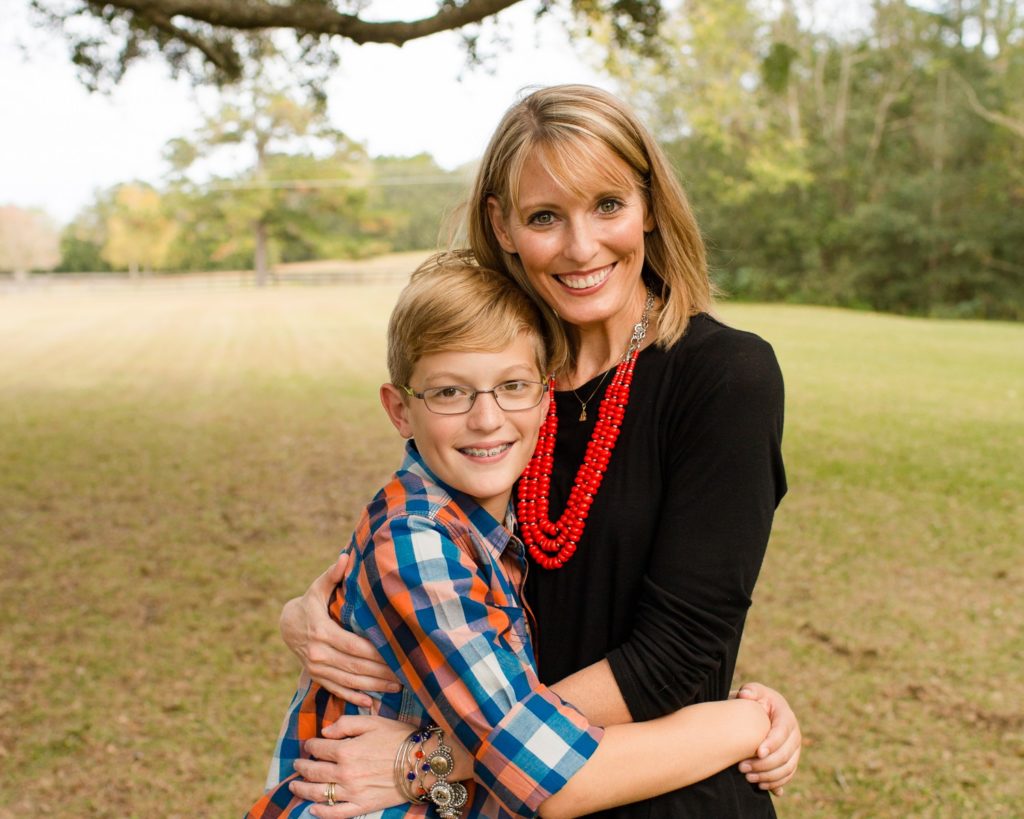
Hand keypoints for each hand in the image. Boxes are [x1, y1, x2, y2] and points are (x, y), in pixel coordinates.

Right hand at [280, 554, 399, 707]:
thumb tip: (344, 557)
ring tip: (397, 687)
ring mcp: (316, 667)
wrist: (286, 624)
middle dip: (380, 672)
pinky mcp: (316, 676)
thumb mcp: (317, 588)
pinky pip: (336, 689)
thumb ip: (332, 575)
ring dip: (373, 686)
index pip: (353, 646)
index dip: (375, 653)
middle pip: (354, 666)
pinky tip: (372, 702)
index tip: (396, 655)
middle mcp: (318, 653)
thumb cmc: (309, 602)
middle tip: (405, 674)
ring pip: (348, 680)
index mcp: (322, 631)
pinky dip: (353, 696)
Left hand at [287, 715, 411, 817]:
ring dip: (302, 789)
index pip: (318, 748)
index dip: (311, 745)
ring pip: (319, 793)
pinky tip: (312, 809)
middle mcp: (344, 773)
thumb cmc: (399, 737)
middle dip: (302, 767)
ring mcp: (352, 792)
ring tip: (294, 786)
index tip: (310, 744)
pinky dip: (321, 812)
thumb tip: (324, 732)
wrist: (422, 761)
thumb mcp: (372, 722)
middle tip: (297, 764)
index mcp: (346, 750)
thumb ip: (345, 724)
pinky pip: (336, 813)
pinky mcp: (362, 806)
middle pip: (314, 772)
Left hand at [735, 682, 800, 795]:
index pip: (782, 733)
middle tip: (742, 767)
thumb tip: (745, 694)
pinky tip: (760, 785)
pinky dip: (776, 783)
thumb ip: (750, 690)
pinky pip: (787, 776)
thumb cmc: (756, 701)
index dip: (772, 743)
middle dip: (765, 764)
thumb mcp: (753, 691)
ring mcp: (794, 750)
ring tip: (747, 777)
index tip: (758, 752)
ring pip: (787, 768)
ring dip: (768, 776)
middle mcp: (794, 735)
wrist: (762, 712)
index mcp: (786, 718)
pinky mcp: (791, 761)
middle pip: (785, 754)